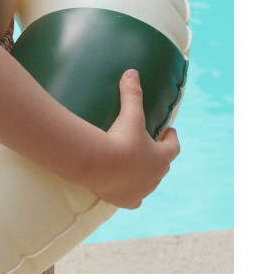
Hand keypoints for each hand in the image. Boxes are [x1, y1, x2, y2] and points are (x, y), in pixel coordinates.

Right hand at [89, 69, 179, 209]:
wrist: (100, 165)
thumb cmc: (121, 140)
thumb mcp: (129, 115)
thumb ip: (132, 94)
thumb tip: (132, 72)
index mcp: (161, 157)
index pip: (173, 146)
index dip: (171, 138)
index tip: (167, 131)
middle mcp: (155, 176)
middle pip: (162, 166)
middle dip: (157, 157)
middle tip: (148, 148)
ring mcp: (142, 190)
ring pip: (148, 184)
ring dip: (144, 176)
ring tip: (134, 167)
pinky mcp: (127, 201)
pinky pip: (134, 201)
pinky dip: (131, 195)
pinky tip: (126, 192)